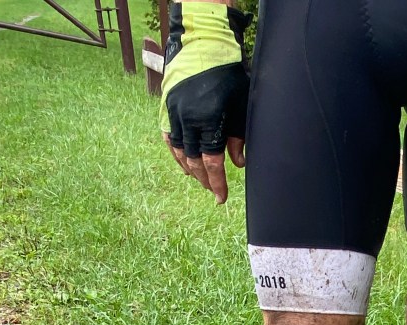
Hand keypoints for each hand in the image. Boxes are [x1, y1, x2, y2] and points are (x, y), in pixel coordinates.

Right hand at [160, 1, 250, 203]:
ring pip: (179, 150)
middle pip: (194, 160)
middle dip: (204, 179)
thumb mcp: (241, 105)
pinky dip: (175, 151)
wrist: (203, 42)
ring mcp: (173, 112)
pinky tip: (183, 160)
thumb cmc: (227, 73)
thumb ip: (239, 136)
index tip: (221, 198)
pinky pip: (168, 135)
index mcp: (207, 120)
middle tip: (213, 190)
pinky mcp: (166, 105)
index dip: (217, 183)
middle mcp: (187, 119)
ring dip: (189, 168)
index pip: (212, 162)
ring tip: (199, 178)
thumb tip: (238, 164)